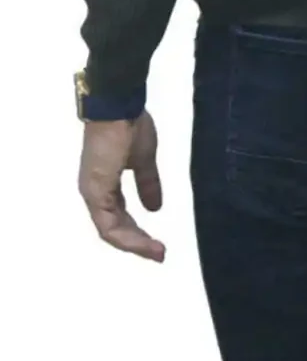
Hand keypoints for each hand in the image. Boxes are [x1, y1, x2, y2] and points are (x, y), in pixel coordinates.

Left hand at [78, 111, 165, 261]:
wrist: (119, 107)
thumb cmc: (129, 127)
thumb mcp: (144, 159)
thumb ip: (147, 183)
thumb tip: (155, 208)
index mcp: (104, 185)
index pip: (118, 217)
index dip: (137, 233)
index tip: (158, 244)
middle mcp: (94, 193)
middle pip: (114, 228)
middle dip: (137, 243)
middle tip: (160, 254)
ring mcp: (93, 192)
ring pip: (111, 230)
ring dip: (134, 243)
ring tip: (156, 252)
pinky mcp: (96, 190)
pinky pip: (109, 224)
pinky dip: (127, 236)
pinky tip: (144, 241)